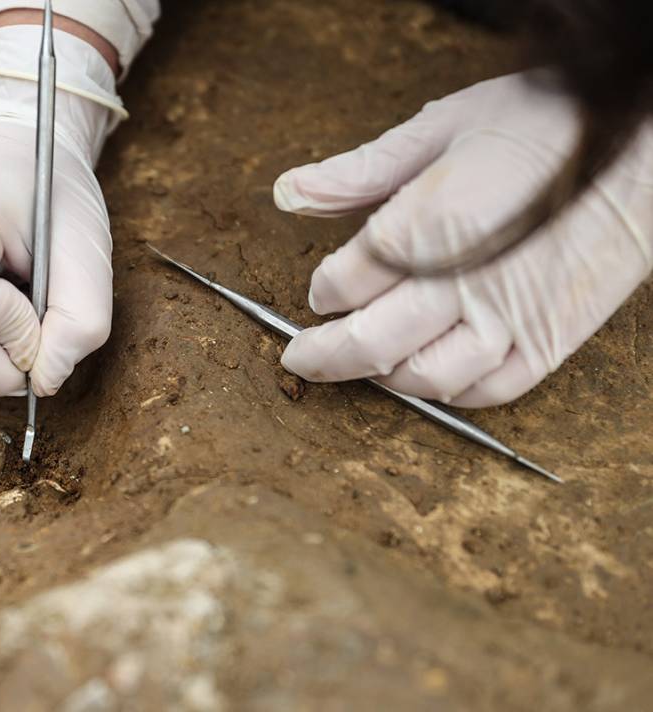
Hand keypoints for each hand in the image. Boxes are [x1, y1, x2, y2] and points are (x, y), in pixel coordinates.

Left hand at [273, 73, 652, 406]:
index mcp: (430, 225)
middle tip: (299, 356)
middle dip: (322, 355)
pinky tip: (427, 375)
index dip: (322, 290)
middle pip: (370, 343)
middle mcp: (465, 282)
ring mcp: (511, 319)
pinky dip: (447, 393)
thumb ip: (360, 171)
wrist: (646, 143)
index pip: (343, 282)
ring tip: (361, 363)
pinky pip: (488, 391)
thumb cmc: (546, 124)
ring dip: (380, 377)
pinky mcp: (552, 341)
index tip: (320, 290)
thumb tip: (290, 191)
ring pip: (424, 378)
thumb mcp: (442, 126)